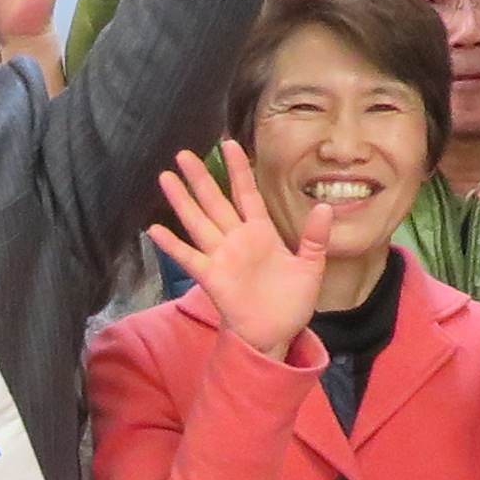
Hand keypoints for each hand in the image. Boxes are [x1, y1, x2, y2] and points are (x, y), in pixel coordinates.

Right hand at [143, 143, 318, 360]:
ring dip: (182, 200)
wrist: (276, 335)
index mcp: (261, 233)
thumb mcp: (310, 267)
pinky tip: (155, 229)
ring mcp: (221, 257)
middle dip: (200, 177)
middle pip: (215, 201)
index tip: (229, 144)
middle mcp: (237, 240)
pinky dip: (171, 245)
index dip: (238, 169)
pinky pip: (188, 257)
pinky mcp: (211, 277)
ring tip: (166, 177)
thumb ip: (314, 238)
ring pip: (198, 221)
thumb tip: (324, 207)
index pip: (246, 193)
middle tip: (184, 153)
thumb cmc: (291, 303)